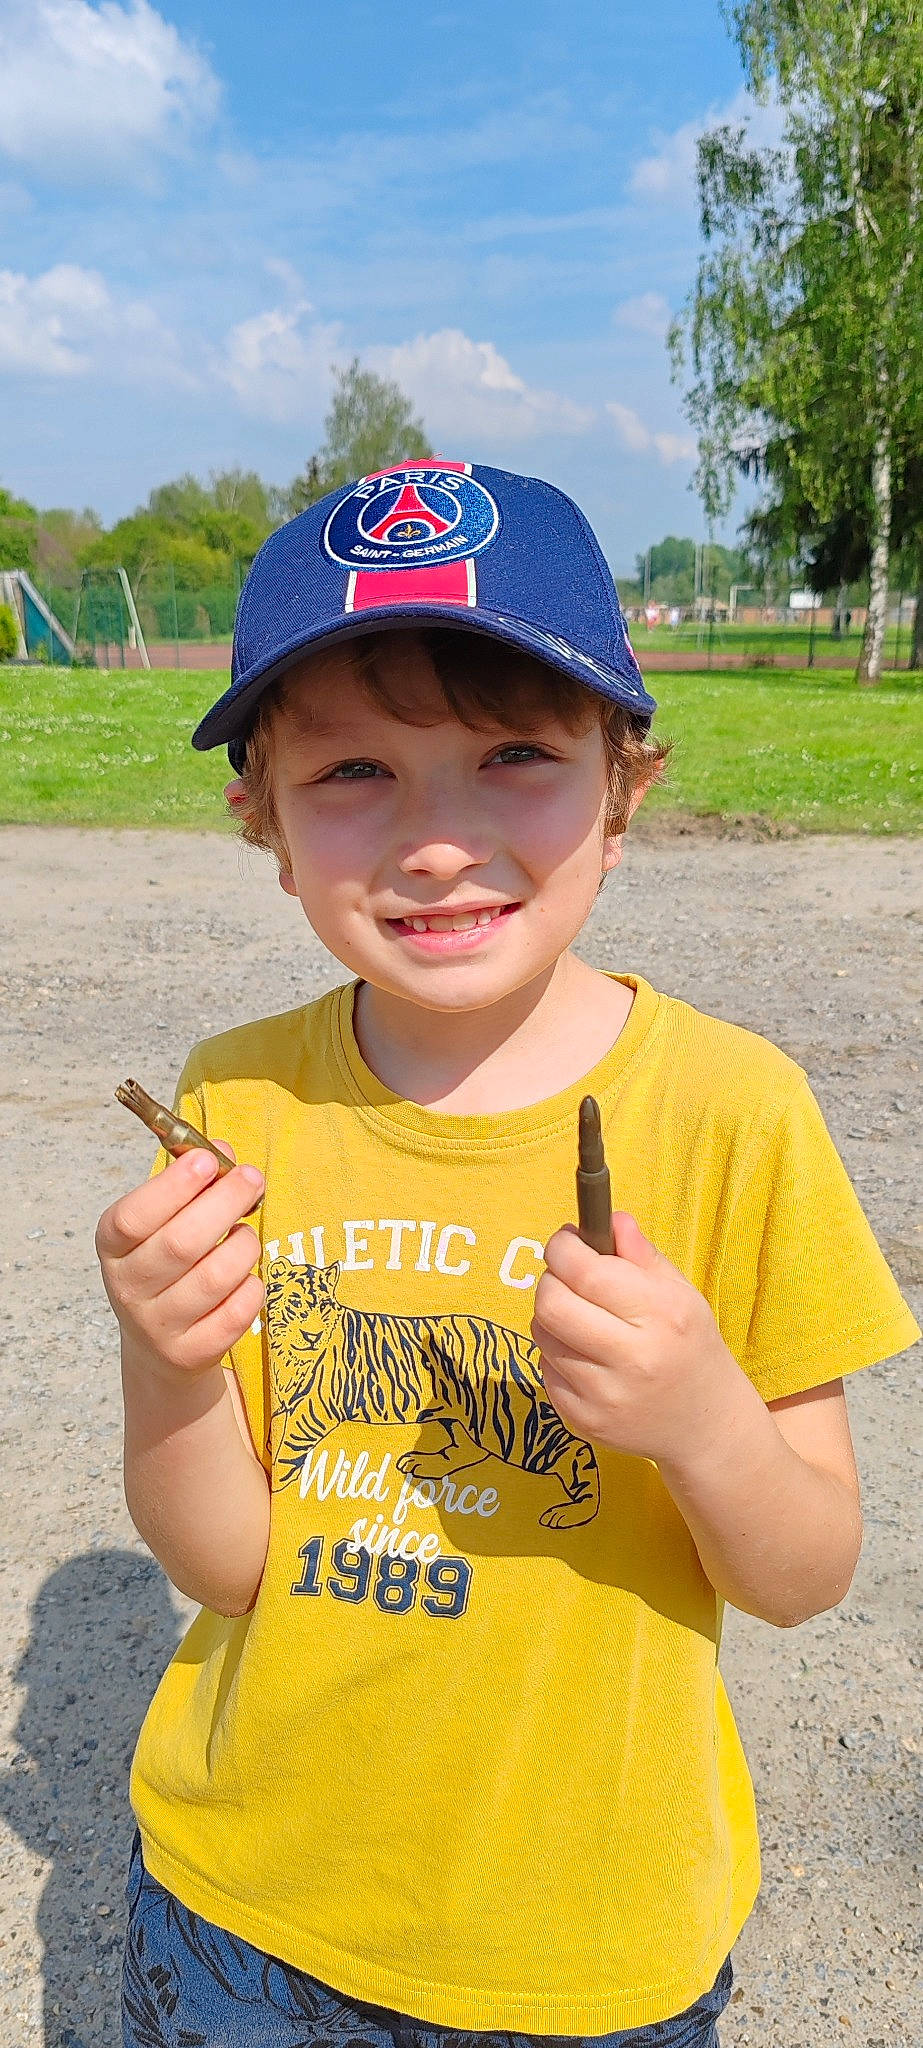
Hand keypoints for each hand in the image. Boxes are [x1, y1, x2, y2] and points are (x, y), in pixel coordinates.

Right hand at [95, 1146, 264, 1381]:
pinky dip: (252, 1286)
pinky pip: (237, 1312)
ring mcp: (158, 1326)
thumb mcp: (164, 1222)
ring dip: (243, 1245)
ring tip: (244, 1235)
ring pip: (215, 1277)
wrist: (160, 1344)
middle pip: (180, 1243)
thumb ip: (193, 1185)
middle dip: (225, 1203)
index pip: (133, 1217)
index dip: (172, 1186)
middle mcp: (128, 1288)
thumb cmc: (166, 1266)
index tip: (207, 1160)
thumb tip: (226, 1154)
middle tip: (252, 1179)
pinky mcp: (191, 1353)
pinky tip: (246, 1276)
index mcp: (113, 1246)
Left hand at [532, 1214, 738, 1465]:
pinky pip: (545, 1370)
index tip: (567, 1240)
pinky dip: (557, 1354)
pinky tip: (586, 1356)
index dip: (563, 1248)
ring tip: (582, 1319)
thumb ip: (641, 1254)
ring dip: (552, 1318)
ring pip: (542, 1335)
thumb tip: (610, 1218)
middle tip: (567, 1278)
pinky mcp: (583, 1420)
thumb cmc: (690, 1346)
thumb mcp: (680, 1294)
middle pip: (551, 1304)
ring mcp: (605, 1394)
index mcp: (661, 1315)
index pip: (586, 1272)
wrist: (704, 1425)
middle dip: (550, 1280)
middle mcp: (633, 1357)